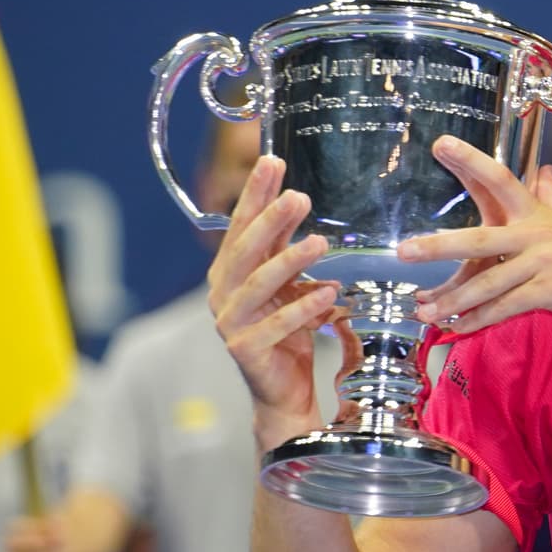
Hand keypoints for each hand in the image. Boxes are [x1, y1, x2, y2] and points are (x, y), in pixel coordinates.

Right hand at [206, 155, 344, 450]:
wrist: (282, 390)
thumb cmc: (286, 330)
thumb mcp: (288, 282)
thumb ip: (286, 246)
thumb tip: (297, 198)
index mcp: (230, 271)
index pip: (241, 224)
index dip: (255, 193)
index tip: (272, 161)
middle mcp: (223, 293)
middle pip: (245, 250)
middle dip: (270, 220)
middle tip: (298, 196)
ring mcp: (231, 323)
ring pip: (258, 285)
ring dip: (289, 261)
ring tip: (319, 242)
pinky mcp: (246, 350)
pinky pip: (276, 325)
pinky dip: (303, 308)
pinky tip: (328, 292)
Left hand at [396, 136, 551, 335]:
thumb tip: (542, 171)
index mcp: (540, 212)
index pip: (500, 179)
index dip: (469, 160)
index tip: (441, 144)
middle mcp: (536, 234)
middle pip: (478, 238)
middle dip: (437, 246)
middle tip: (404, 251)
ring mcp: (541, 265)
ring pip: (485, 284)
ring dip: (451, 301)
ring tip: (423, 310)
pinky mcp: (549, 293)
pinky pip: (504, 309)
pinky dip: (478, 321)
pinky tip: (458, 327)